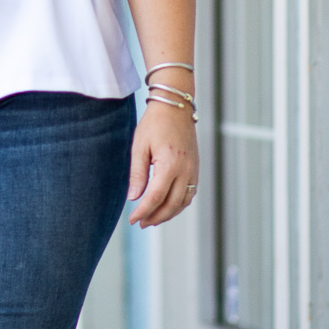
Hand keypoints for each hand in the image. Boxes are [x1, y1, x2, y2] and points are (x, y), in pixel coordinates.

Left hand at [127, 98, 198, 227]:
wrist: (175, 106)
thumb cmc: (154, 123)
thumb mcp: (139, 146)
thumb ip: (137, 173)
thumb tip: (134, 198)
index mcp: (170, 164)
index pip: (156, 197)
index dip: (143, 211)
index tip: (132, 220)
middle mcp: (185, 170)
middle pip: (171, 205)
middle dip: (155, 217)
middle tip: (141, 223)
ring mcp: (193, 170)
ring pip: (183, 202)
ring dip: (168, 214)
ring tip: (152, 219)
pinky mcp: (196, 168)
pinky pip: (190, 193)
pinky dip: (178, 205)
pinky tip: (166, 207)